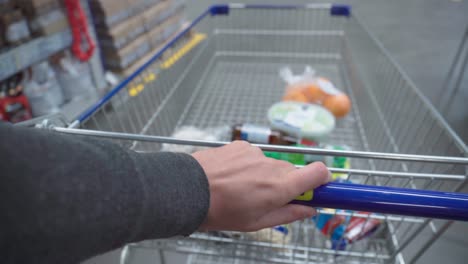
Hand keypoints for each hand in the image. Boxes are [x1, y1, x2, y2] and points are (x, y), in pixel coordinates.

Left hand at [192, 141, 330, 231]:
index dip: (324, 180)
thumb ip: (288, 215)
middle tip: (266, 198)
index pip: (319, 173)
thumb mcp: (256, 223)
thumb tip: (309, 210)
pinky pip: (254, 156)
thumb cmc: (220, 212)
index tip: (319, 189)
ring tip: (240, 188)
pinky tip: (231, 176)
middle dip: (285, 184)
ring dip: (263, 175)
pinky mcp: (242, 145)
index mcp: (280, 188)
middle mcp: (272, 166)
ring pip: (271, 164)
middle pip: (292, 172)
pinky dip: (248, 165)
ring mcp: (256, 153)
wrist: (188, 190)